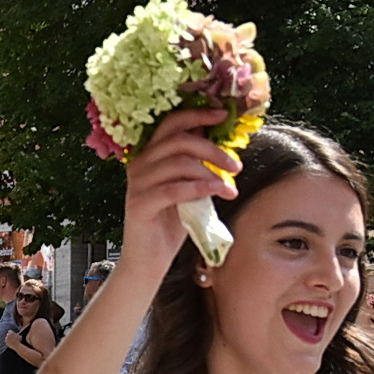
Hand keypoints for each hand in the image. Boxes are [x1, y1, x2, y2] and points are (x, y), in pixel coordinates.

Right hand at [121, 108, 241, 272]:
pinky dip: (200, 188)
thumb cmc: (170, 223)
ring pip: (180, 163)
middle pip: (180, 140)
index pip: (171, 123)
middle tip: (236, 166)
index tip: (223, 115)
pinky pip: (175, 189)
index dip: (197, 114)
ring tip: (229, 187)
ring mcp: (137, 184)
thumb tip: (219, 140)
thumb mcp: (188, 187)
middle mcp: (138, 164)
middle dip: (213, 150)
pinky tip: (217, 192)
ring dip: (211, 173)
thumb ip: (196, 164)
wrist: (150, 259)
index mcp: (148, 155)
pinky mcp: (140, 204)